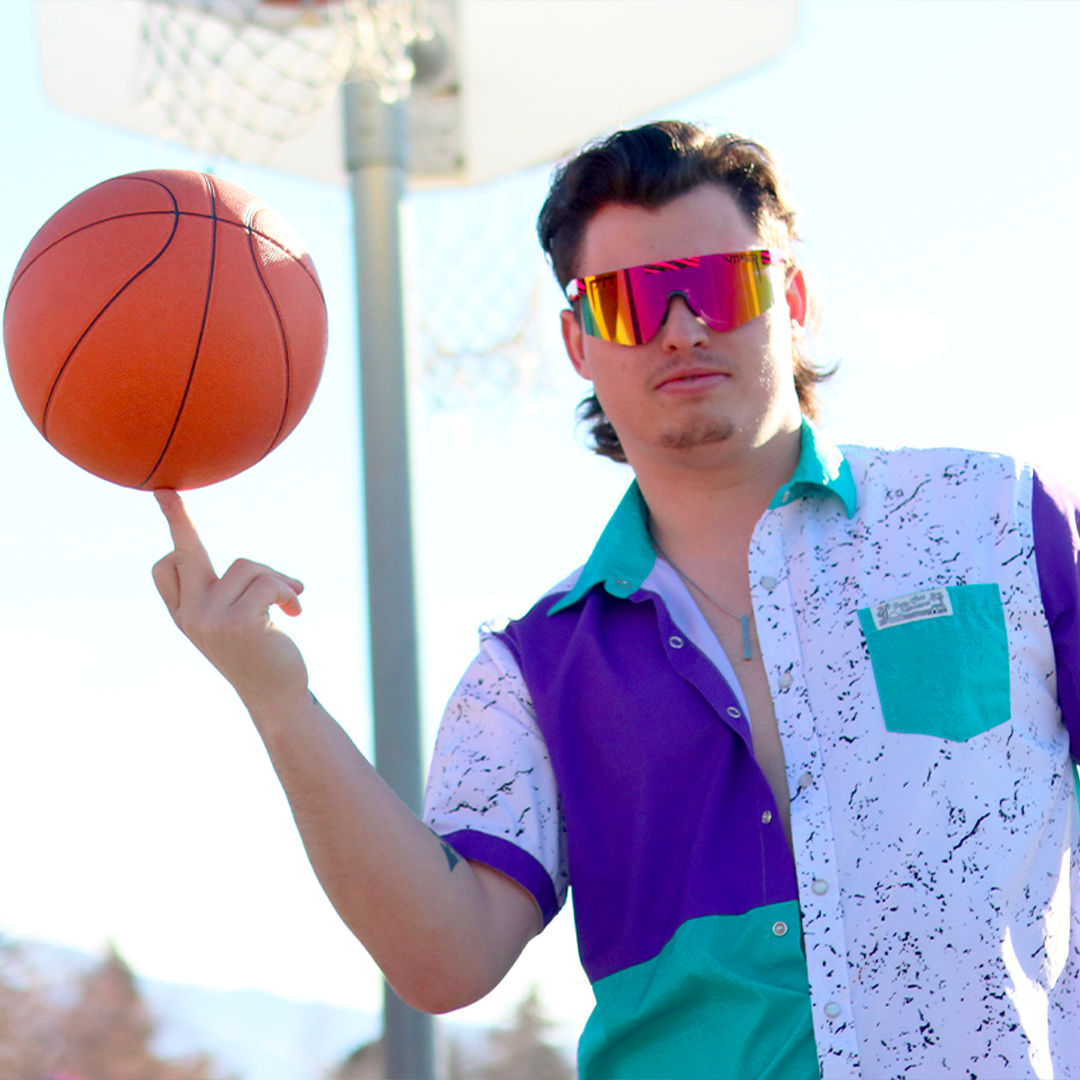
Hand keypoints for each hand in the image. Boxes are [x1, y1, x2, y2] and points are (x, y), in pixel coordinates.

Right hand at [152, 489, 309, 714]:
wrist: (277, 697)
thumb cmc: (263, 655)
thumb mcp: (238, 624)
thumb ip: (232, 597)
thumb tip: (260, 571)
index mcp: (184, 614)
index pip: (167, 567)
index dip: (176, 538)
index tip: (168, 498)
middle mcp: (190, 615)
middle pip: (185, 553)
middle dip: (179, 518)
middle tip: (167, 491)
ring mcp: (210, 619)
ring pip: (248, 566)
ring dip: (276, 579)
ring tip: (289, 601)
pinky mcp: (237, 622)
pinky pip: (268, 582)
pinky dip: (288, 591)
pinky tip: (295, 612)